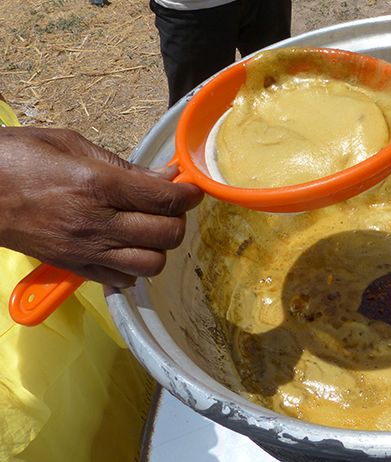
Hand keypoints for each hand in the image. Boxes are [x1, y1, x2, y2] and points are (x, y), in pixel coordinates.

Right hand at [0, 127, 202, 286]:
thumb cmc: (17, 157)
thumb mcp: (72, 145)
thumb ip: (124, 165)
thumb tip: (166, 175)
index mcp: (98, 185)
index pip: (165, 199)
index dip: (189, 195)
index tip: (193, 189)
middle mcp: (96, 223)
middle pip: (166, 235)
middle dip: (177, 219)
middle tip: (168, 206)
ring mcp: (85, 250)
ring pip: (150, 264)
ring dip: (158, 247)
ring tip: (148, 228)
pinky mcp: (73, 267)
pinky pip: (122, 280)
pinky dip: (133, 267)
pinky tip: (125, 247)